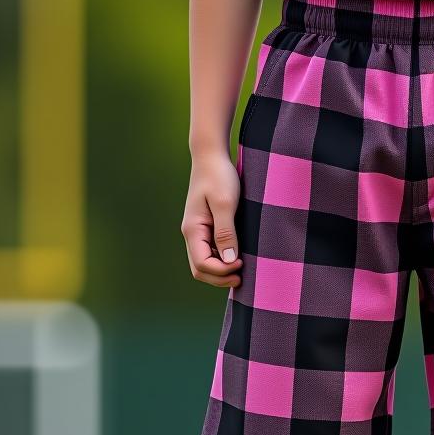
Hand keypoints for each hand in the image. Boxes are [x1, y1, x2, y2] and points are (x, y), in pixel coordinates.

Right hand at [181, 150, 243, 288]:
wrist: (211, 156)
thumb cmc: (219, 176)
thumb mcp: (225, 203)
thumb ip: (225, 232)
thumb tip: (228, 260)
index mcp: (192, 229)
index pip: (201, 264)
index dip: (221, 271)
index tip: (241, 263)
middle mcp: (191, 233)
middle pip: (200, 269)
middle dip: (219, 278)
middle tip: (242, 277)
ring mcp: (197, 231)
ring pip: (204, 263)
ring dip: (221, 272)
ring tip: (242, 270)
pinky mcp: (206, 227)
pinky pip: (210, 252)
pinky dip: (222, 261)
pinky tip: (237, 257)